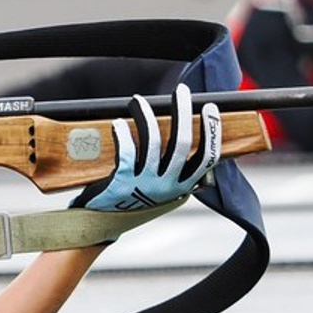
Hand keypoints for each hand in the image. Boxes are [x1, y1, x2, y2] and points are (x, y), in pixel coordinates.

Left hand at [72, 83, 220, 211]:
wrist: (101, 222)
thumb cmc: (131, 196)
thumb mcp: (160, 187)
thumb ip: (173, 167)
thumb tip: (180, 129)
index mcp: (182, 186)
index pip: (206, 157)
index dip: (211, 131)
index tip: (210, 107)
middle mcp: (168, 185)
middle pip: (181, 143)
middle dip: (183, 113)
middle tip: (181, 91)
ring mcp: (145, 184)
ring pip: (152, 143)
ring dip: (147, 117)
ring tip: (138, 101)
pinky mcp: (122, 182)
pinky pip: (126, 152)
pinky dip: (123, 134)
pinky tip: (119, 123)